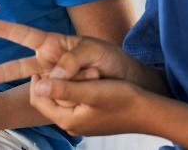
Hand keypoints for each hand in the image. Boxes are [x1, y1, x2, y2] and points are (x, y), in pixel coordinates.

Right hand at [0, 20, 124, 86]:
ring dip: (31, 91)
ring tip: (30, 92)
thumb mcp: (93, 51)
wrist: (126, 79)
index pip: (27, 35)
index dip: (9, 30)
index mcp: (54, 45)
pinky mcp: (64, 96)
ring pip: (37, 86)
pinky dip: (67, 96)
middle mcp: (50, 63)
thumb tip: (53, 76)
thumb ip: (73, 59)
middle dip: (0, 72)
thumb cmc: (109, 58)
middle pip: (20, 66)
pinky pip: (57, 98)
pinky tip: (82, 91)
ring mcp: (55, 81)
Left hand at [30, 75, 147, 135]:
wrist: (149, 112)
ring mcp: (82, 123)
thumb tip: (39, 84)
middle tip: (74, 66)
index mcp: (67, 120)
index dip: (38, 80)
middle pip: (50, 99)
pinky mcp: (92, 119)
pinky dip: (80, 89)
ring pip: (64, 99)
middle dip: (58, 80)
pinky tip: (93, 79)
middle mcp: (72, 125)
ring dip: (70, 83)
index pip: (38, 99)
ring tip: (88, 71)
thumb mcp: (91, 90)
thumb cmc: (122, 98)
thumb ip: (64, 87)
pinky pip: (76, 102)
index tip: (47, 62)